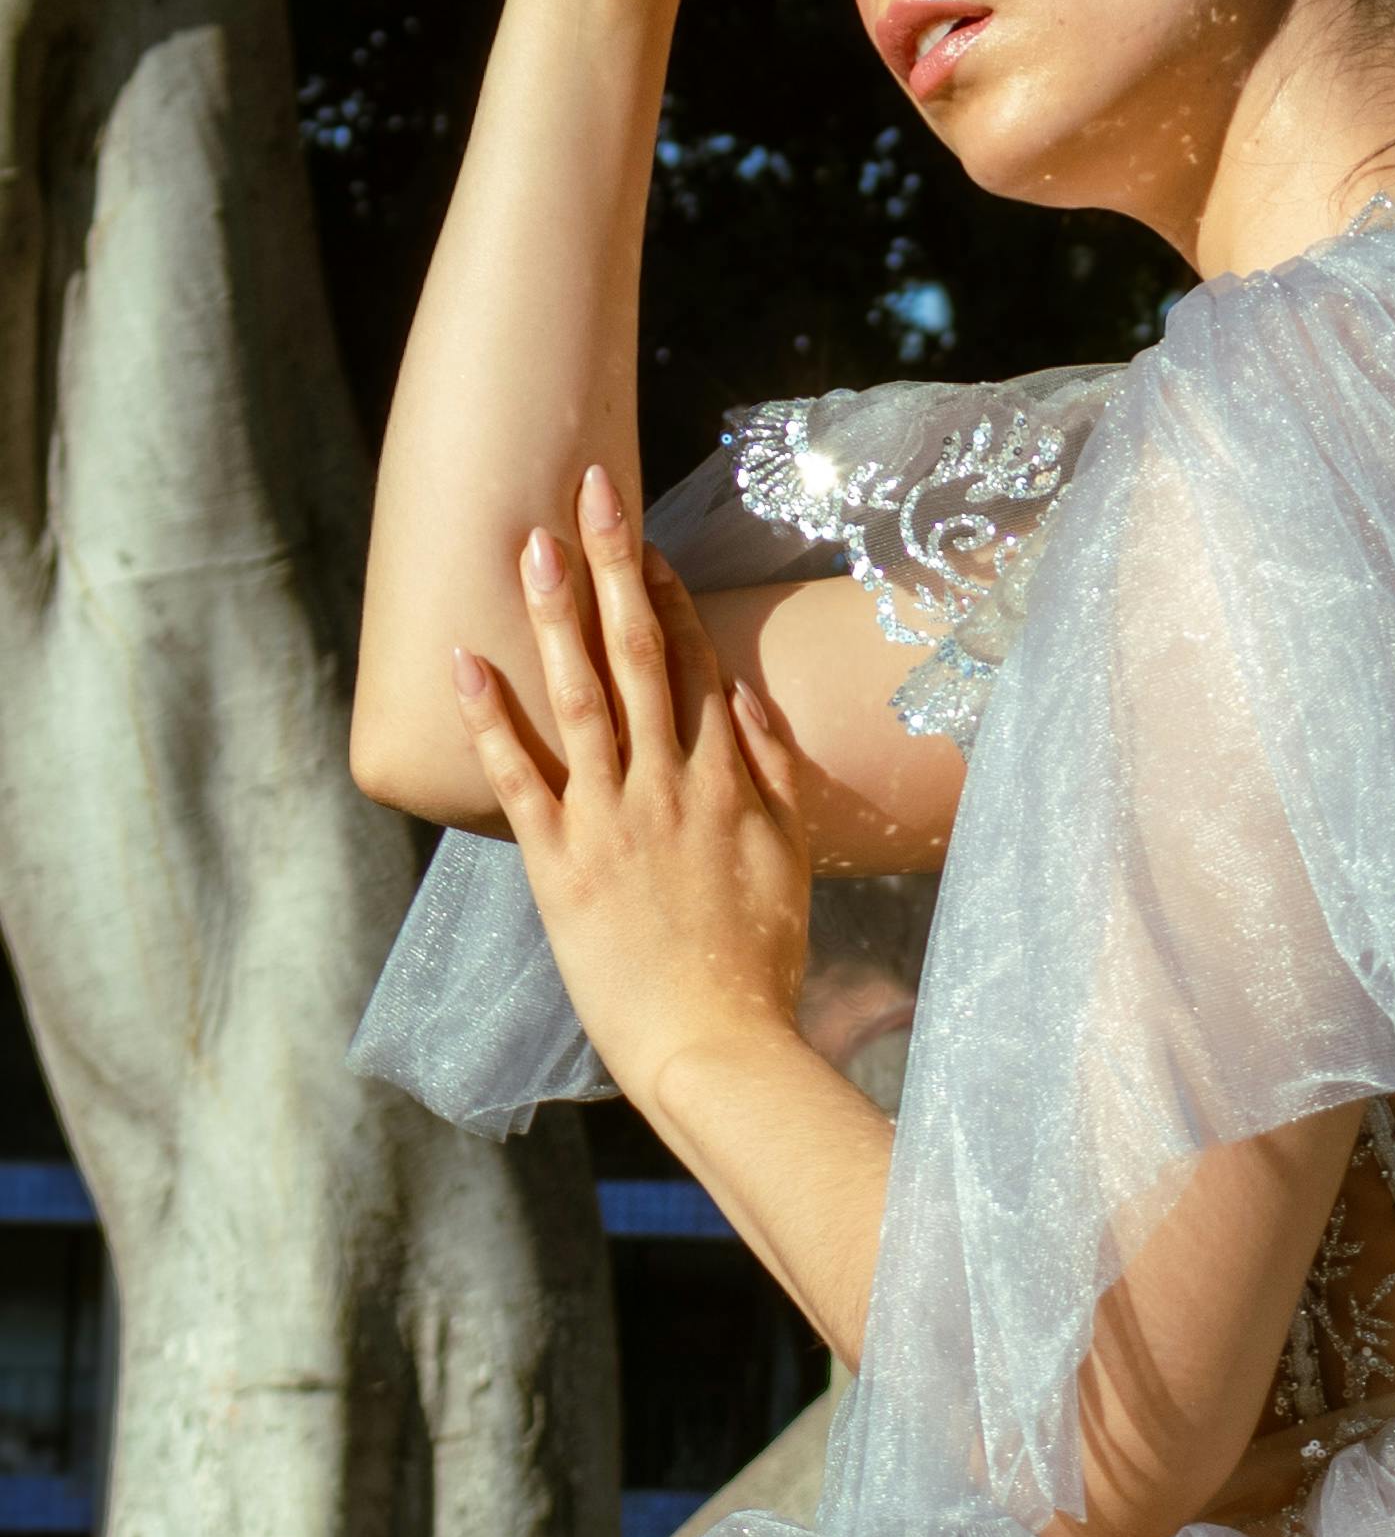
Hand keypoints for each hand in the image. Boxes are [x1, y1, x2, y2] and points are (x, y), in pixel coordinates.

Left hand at [453, 475, 815, 1112]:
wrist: (716, 1046)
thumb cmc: (758, 966)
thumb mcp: (789, 864)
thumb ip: (773, 776)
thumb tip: (746, 696)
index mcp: (726, 784)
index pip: (698, 665)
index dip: (670, 595)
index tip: (645, 539)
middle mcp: (669, 786)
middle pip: (641, 654)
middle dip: (614, 566)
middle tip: (589, 491)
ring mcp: (611, 821)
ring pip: (580, 696)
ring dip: (553, 615)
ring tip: (528, 547)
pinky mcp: (561, 863)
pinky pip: (518, 776)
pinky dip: (488, 717)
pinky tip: (463, 659)